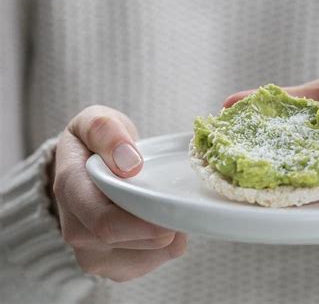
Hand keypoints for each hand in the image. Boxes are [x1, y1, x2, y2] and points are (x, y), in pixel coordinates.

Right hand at [51, 105, 186, 280]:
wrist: (87, 167)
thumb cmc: (96, 142)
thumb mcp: (95, 120)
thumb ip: (106, 131)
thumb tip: (130, 164)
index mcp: (70, 191)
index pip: (106, 223)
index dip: (145, 222)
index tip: (174, 206)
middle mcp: (76, 232)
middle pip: (133, 242)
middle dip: (166, 221)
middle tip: (179, 195)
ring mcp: (94, 255)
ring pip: (151, 255)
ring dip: (171, 230)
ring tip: (166, 202)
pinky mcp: (115, 267)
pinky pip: (157, 261)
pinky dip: (170, 241)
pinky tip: (161, 218)